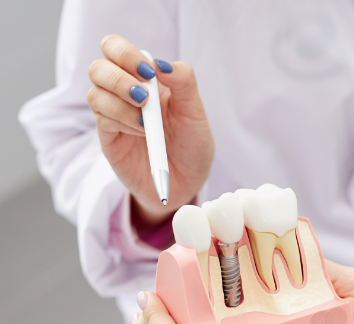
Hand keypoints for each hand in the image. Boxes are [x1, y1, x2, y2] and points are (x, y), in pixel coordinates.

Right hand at [87, 35, 213, 227]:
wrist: (187, 182)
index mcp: (144, 78)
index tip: (149, 72)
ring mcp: (113, 115)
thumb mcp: (195, 112)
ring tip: (147, 122)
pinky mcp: (108, 138)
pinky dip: (122, 122)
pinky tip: (142, 132)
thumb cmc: (191, 144)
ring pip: (95, 94)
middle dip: (118, 78)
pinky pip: (101, 120)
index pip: (115, 48)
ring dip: (121, 104)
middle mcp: (123, 93)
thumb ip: (183, 82)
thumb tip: (160, 64)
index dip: (125, 53)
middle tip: (144, 96)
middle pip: (98, 68)